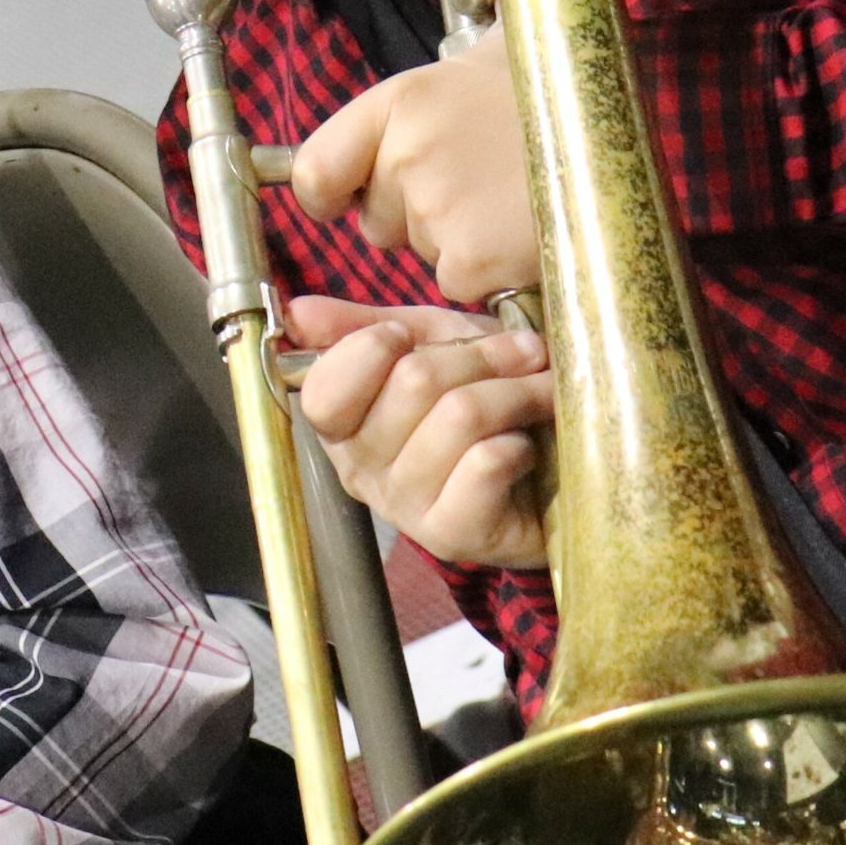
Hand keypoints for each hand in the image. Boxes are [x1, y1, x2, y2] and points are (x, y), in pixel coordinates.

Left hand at [289, 24, 537, 304]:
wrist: (640, 104)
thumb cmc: (546, 94)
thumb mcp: (454, 85)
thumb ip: (386, 132)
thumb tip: (325, 187)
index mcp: (397, 103)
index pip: (314, 174)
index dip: (331, 194)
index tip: (346, 197)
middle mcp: (407, 153)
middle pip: (374, 221)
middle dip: (415, 214)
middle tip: (482, 176)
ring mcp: (439, 208)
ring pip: (421, 254)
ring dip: (459, 240)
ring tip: (514, 195)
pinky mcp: (473, 259)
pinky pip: (459, 282)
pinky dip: (493, 268)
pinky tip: (528, 227)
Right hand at [290, 296, 553, 569]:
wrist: (548, 474)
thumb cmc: (484, 403)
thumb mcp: (427, 346)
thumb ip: (361, 327)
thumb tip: (297, 311)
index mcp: (343, 427)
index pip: (324, 391)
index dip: (369, 348)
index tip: (409, 333)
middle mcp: (361, 471)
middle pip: (411, 383)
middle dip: (481, 355)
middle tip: (523, 351)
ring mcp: (404, 507)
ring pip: (460, 415)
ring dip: (517, 392)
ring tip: (540, 388)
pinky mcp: (451, 534)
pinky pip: (484, 463)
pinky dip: (519, 442)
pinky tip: (526, 446)